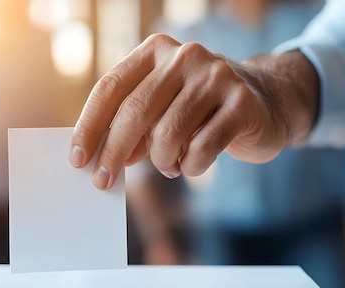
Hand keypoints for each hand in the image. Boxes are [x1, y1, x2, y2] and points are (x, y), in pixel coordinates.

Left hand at [69, 34, 317, 189]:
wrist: (266, 101)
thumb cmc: (199, 109)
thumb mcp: (161, 108)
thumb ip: (132, 125)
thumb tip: (104, 158)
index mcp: (156, 51)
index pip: (110, 88)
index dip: (89, 126)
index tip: (77, 159)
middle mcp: (185, 56)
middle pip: (135, 112)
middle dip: (113, 153)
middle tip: (102, 180)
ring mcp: (217, 76)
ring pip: (168, 135)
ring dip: (162, 162)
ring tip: (169, 165)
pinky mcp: (242, 103)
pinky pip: (201, 149)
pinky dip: (190, 167)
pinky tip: (192, 164)